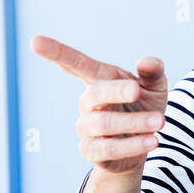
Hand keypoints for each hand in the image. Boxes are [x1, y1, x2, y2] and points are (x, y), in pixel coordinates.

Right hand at [31, 35, 167, 175]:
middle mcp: (88, 103)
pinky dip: (132, 145)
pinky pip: (108, 149)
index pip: (75, 63)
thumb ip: (153, 72)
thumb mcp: (155, 87)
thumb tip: (147, 61)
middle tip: (138, 90)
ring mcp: (86, 127)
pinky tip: (152, 141)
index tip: (35, 41)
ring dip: (134, 122)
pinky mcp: (91, 151)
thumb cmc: (145, 107)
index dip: (56, 52)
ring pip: (104, 124)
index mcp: (101, 80)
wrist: (146, 143)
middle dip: (117, 91)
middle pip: (95, 93)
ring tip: (159, 122)